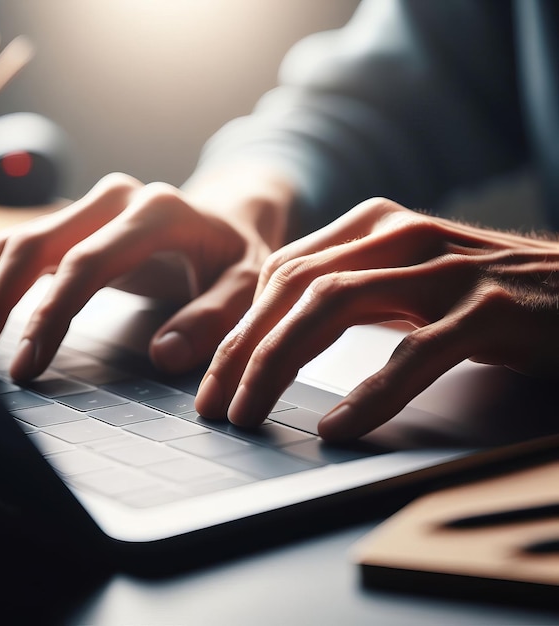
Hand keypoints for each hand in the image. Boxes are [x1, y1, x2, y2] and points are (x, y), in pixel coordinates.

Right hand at [0, 169, 294, 379]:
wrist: (228, 222)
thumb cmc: (237, 257)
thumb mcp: (246, 285)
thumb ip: (214, 318)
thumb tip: (164, 355)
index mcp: (161, 211)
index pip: (89, 262)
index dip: (51, 314)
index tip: (26, 366)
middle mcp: (118, 198)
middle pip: (37, 244)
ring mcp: (94, 205)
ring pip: (18, 241)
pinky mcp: (81, 222)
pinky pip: (23, 246)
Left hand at [195, 197, 558, 441]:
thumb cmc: (480, 293)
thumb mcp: (404, 281)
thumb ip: (349, 290)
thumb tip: (276, 333)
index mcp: (373, 225)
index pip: (282, 272)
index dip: (240, 328)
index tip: (215, 379)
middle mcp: (401, 234)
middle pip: (296, 287)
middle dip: (245, 350)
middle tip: (216, 405)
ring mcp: (446, 267)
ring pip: (336, 306)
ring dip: (281, 365)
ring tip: (250, 415)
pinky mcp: (489, 310)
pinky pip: (415, 353)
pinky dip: (371, 392)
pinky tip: (338, 427)